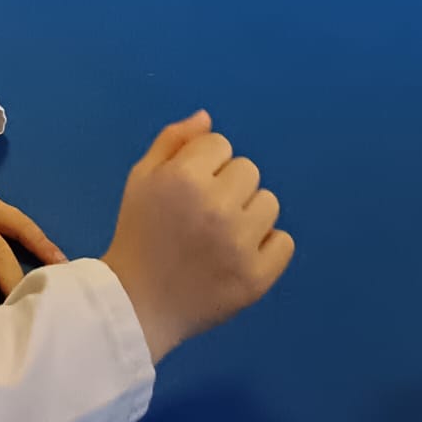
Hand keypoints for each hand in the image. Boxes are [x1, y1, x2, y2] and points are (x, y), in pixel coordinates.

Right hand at [103, 113, 291, 364]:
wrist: (137, 303)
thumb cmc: (138, 233)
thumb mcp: (142, 178)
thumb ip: (173, 141)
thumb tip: (208, 119)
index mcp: (185, 178)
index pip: (220, 144)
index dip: (203, 164)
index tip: (187, 189)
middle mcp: (216, 206)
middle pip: (248, 169)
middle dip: (228, 185)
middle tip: (204, 214)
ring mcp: (240, 244)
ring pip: (269, 202)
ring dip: (250, 213)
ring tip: (222, 235)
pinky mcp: (257, 277)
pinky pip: (284, 241)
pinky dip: (268, 246)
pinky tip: (241, 255)